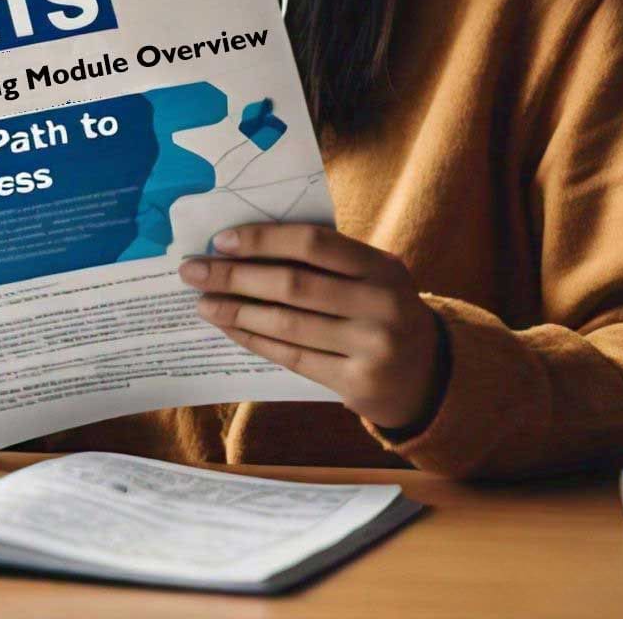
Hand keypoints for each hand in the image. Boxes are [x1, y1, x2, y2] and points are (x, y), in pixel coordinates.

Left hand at [178, 223, 445, 433]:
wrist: (429, 375)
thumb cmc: (381, 311)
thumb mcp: (371, 277)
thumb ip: (326, 260)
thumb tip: (244, 246)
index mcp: (382, 267)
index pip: (314, 243)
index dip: (264, 240)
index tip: (221, 240)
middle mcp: (381, 305)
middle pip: (293, 285)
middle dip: (235, 276)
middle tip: (193, 271)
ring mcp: (372, 347)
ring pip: (288, 324)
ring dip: (237, 311)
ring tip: (203, 302)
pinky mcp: (358, 383)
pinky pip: (292, 357)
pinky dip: (255, 340)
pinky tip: (230, 329)